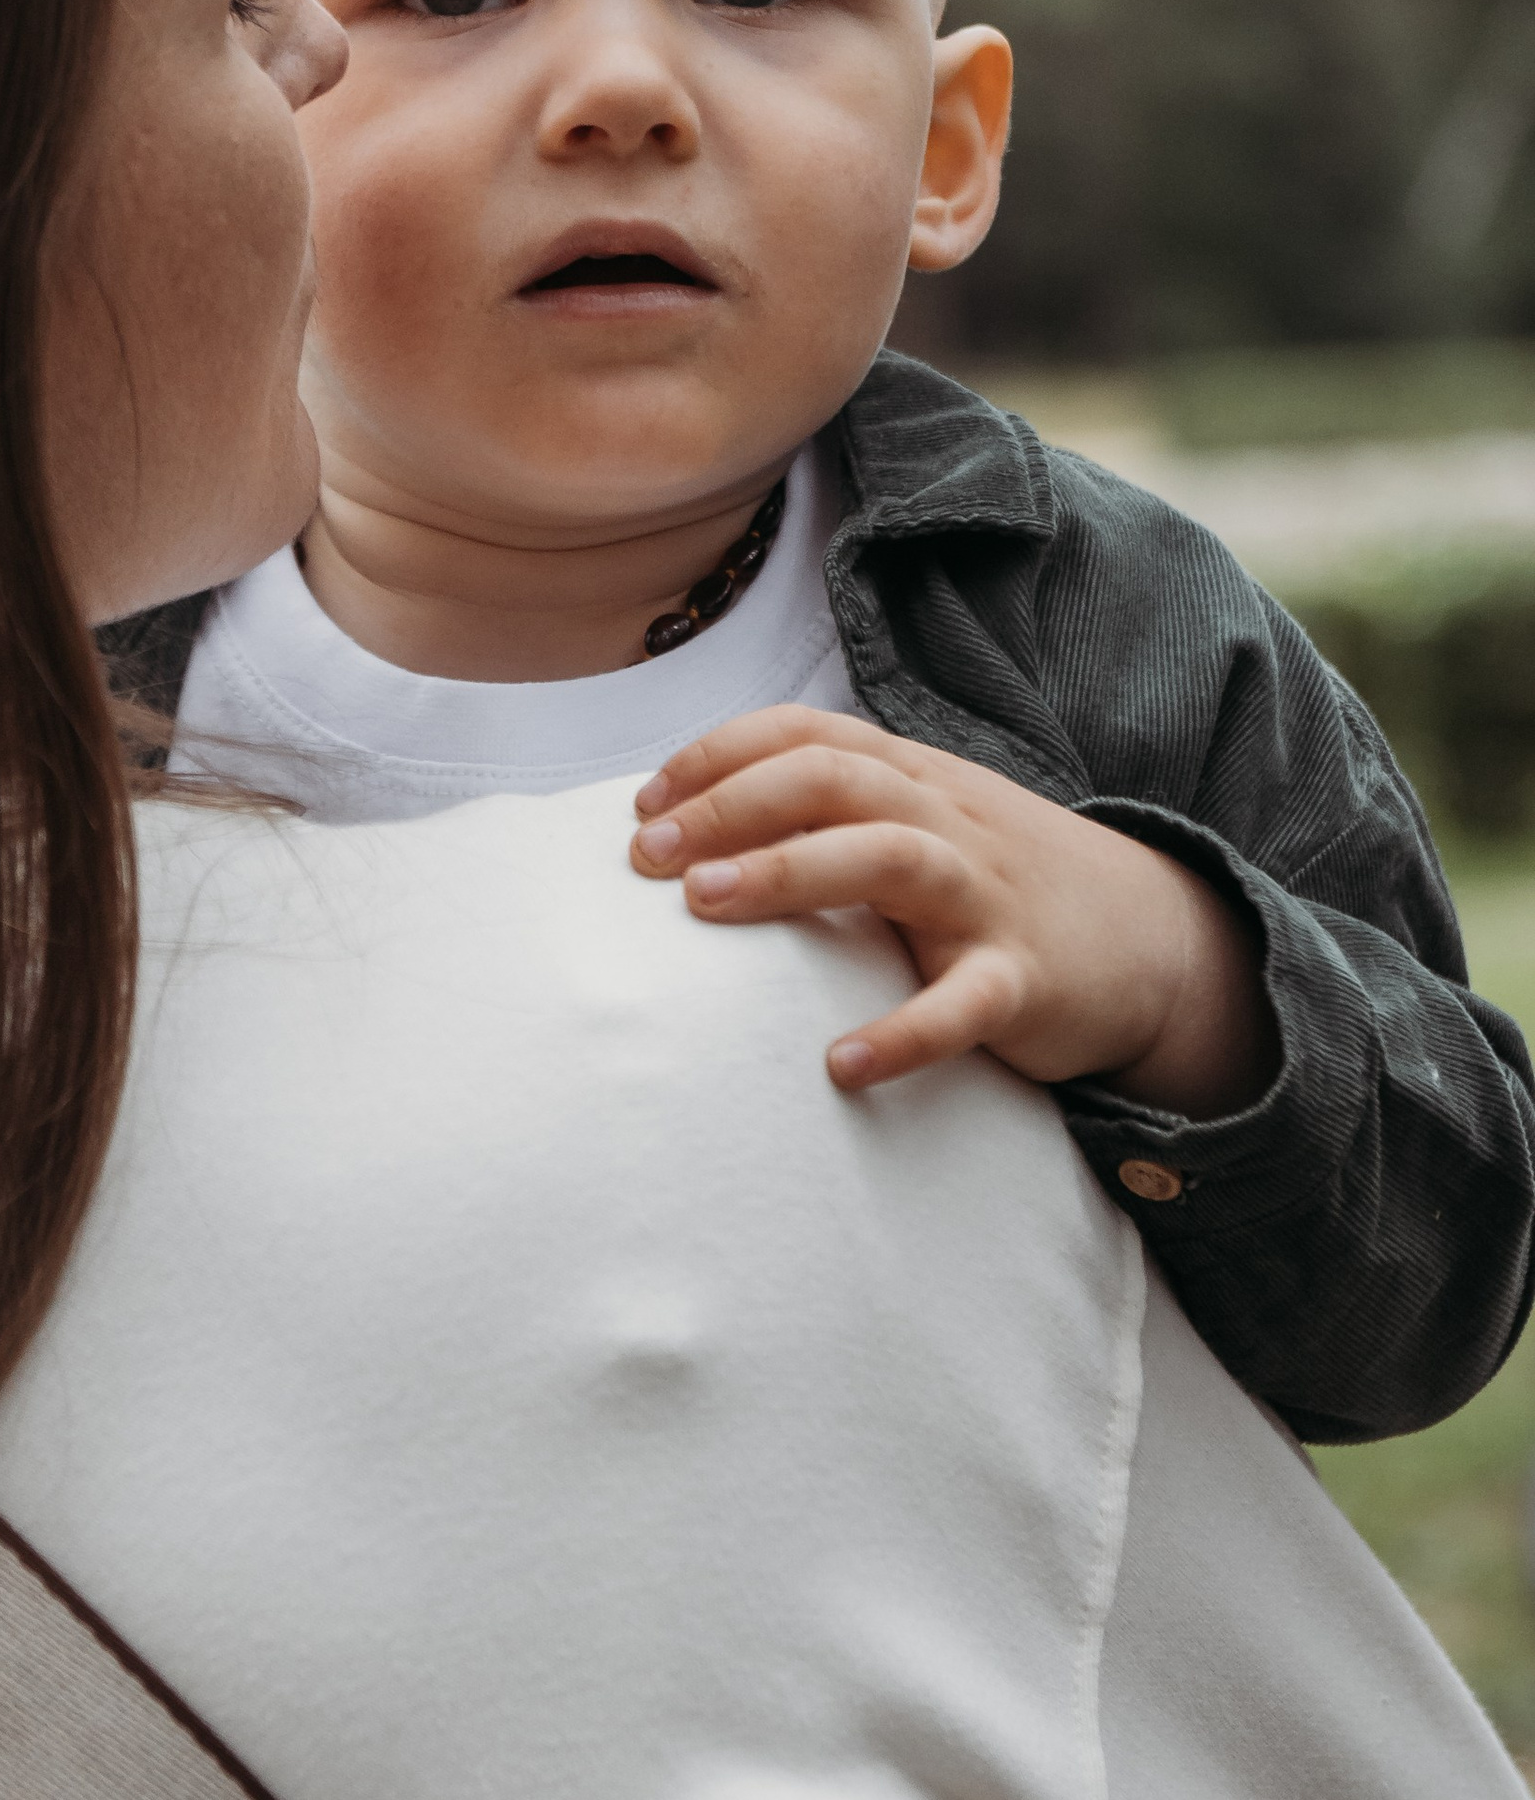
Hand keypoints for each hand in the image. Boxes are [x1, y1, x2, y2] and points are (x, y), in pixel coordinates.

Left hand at [629, 704, 1277, 1117]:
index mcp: (913, 778)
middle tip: (648, 854)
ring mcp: (988, 897)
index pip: (808, 734)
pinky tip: (841, 1065)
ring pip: (889, 857)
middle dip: (730, 806)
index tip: (643, 801)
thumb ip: (833, 812)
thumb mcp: (923, 824)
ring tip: (704, 904)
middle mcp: (947, 820)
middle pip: (833, 779)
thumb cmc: (999, 883)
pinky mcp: (1026, 981)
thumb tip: (695, 823)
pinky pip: (965, 1004)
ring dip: (790, 873)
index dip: (718, 755)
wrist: (1157, 942)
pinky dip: (904, 1034)